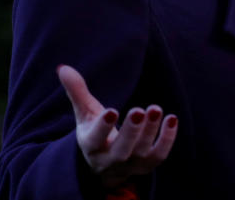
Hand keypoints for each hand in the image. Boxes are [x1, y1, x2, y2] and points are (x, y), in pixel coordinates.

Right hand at [56, 64, 177, 187]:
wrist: (105, 166)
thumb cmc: (95, 132)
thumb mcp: (84, 114)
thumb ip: (77, 92)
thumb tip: (63, 67)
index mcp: (91, 145)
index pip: (95, 139)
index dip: (103, 127)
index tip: (111, 111)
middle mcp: (110, 159)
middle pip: (121, 149)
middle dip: (131, 131)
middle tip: (139, 111)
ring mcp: (130, 165)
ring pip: (141, 152)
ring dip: (150, 131)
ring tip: (155, 108)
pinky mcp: (147, 165)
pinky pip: (159, 156)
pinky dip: (167, 139)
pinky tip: (172, 118)